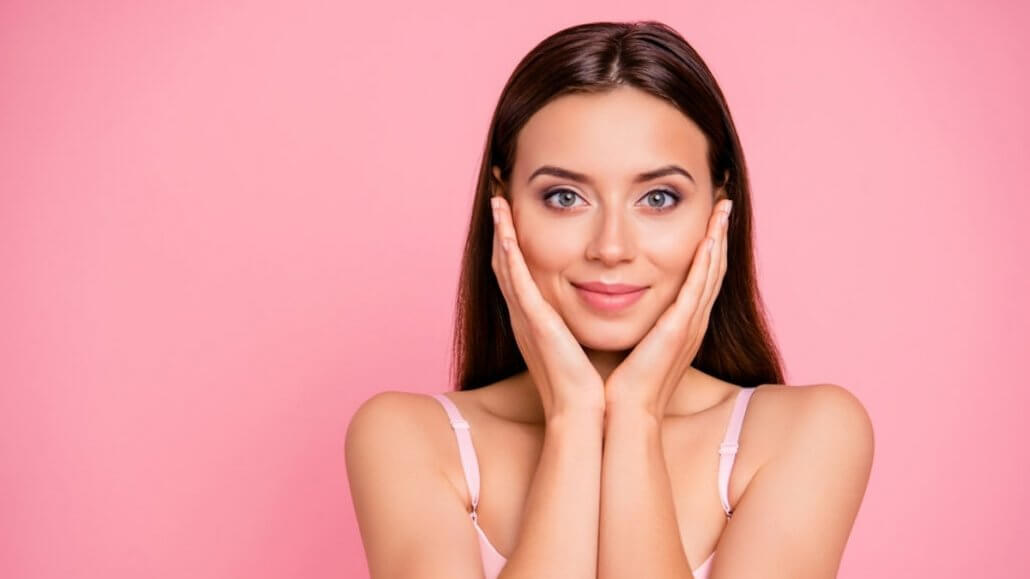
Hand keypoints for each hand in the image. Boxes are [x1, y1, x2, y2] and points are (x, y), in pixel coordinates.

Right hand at [490, 195, 605, 419]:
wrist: (585, 414)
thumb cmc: (588, 386)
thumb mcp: (581, 345)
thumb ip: (581, 324)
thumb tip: (604, 304)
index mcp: (536, 321)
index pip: (520, 273)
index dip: (512, 243)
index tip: (512, 214)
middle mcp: (525, 316)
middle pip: (505, 264)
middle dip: (499, 230)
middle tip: (497, 197)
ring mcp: (526, 319)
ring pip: (505, 266)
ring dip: (499, 232)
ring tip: (497, 201)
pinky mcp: (534, 324)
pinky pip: (517, 283)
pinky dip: (508, 256)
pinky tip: (504, 232)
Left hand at [604, 199, 732, 417]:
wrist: (621, 413)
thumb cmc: (620, 385)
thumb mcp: (631, 344)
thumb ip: (633, 322)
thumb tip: (615, 300)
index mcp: (680, 326)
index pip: (699, 278)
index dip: (707, 247)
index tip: (708, 219)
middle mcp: (692, 323)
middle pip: (713, 269)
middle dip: (719, 234)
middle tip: (724, 202)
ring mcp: (690, 326)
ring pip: (711, 272)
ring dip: (718, 238)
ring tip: (723, 207)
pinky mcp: (679, 331)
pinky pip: (698, 288)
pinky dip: (706, 261)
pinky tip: (711, 237)